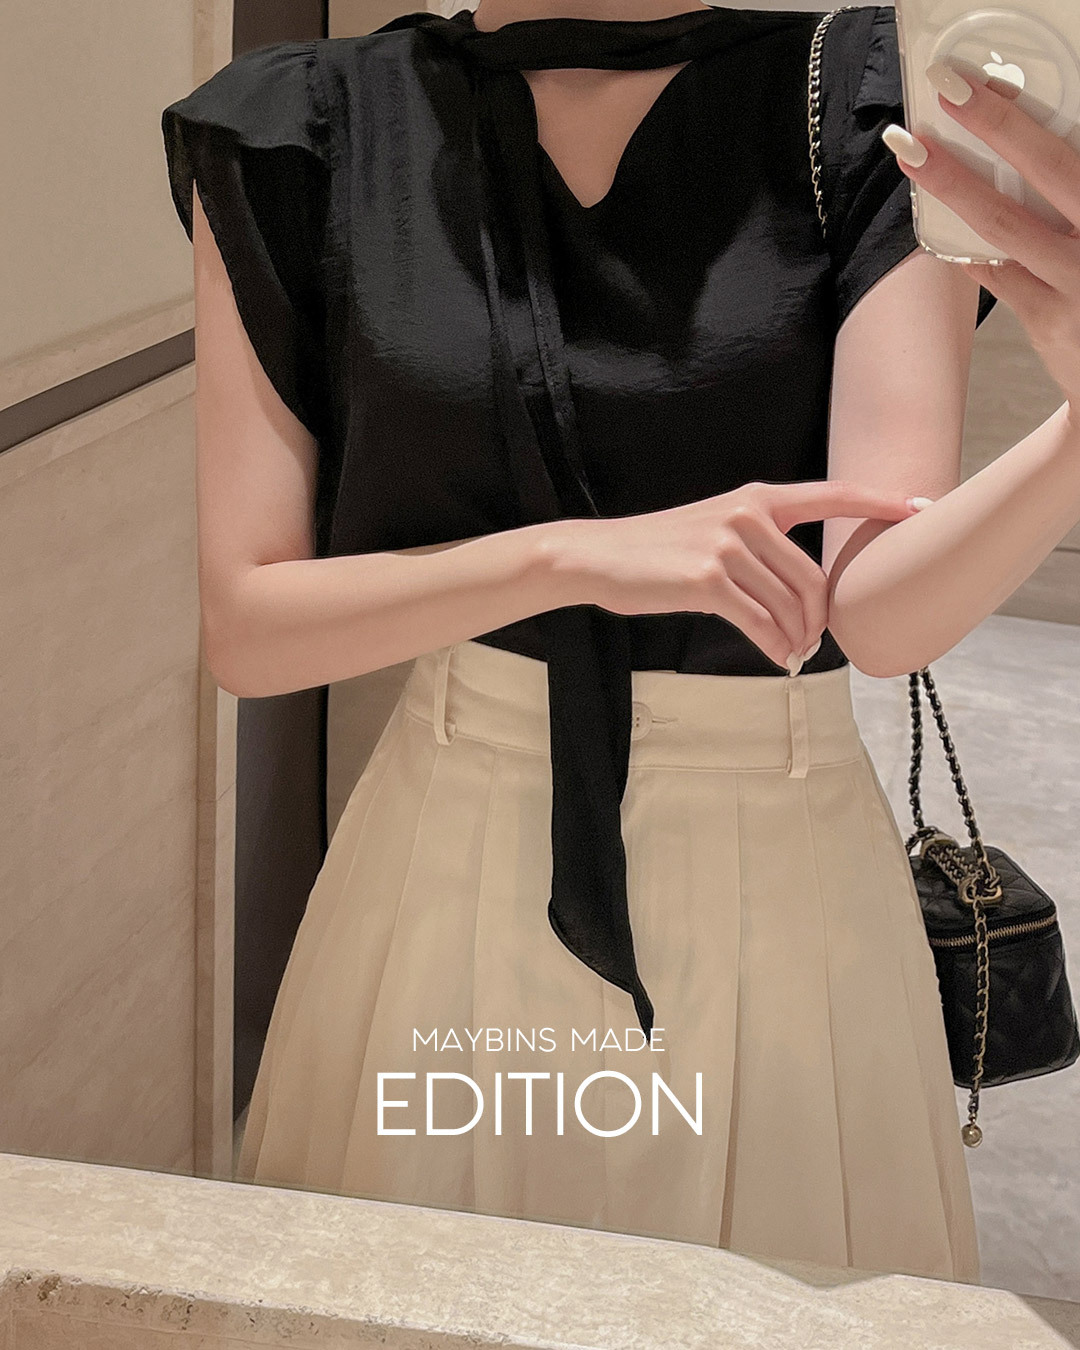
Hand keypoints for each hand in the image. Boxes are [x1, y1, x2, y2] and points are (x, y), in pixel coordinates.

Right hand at [566, 480, 922, 670]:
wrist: (599, 556)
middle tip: (811, 642)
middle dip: (820, 619)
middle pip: (814, 577)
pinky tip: (778, 659)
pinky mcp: (707, 579)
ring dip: (799, 639)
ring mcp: (727, 545)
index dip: (880, 502)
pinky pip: (760, 623)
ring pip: (791, 605)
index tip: (921, 508)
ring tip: (793, 653)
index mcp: (757, 496)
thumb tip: (804, 594)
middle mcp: (748, 514)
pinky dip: (775, 647)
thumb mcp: (715, 529)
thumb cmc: (658, 551)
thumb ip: (761, 545)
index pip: (833, 494)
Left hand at [880, 59, 1079, 408]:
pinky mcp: (1048, 320)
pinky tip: (933, 219)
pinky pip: (995, 274)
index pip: (1071, 152)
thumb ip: (1070, 195)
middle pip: (1050, 169)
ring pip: (1007, 226)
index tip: (980, 85)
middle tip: (949, 91)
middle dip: (997, 126)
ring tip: (916, 155)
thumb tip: (1021, 146)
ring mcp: (1078, 281)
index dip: (1023, 116)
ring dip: (956, 186)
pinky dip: (964, 245)